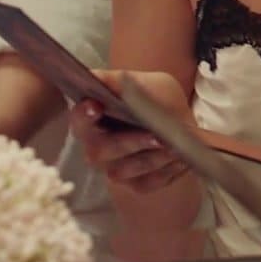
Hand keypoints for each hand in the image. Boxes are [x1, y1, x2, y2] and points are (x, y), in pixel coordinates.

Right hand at [68, 70, 192, 194]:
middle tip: (155, 135)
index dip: (83, 114)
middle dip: (128, 142)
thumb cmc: (157, 99)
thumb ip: (120, 80)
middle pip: (99, 151)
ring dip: (151, 158)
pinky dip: (165, 170)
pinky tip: (180, 157)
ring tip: (174, 146)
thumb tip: (95, 77)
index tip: (96, 105)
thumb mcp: (145, 82)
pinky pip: (147, 182)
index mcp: (93, 119)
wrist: (182, 122)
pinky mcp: (137, 184)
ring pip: (123, 171)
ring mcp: (115, 168)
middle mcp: (97, 147)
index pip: (78, 119)